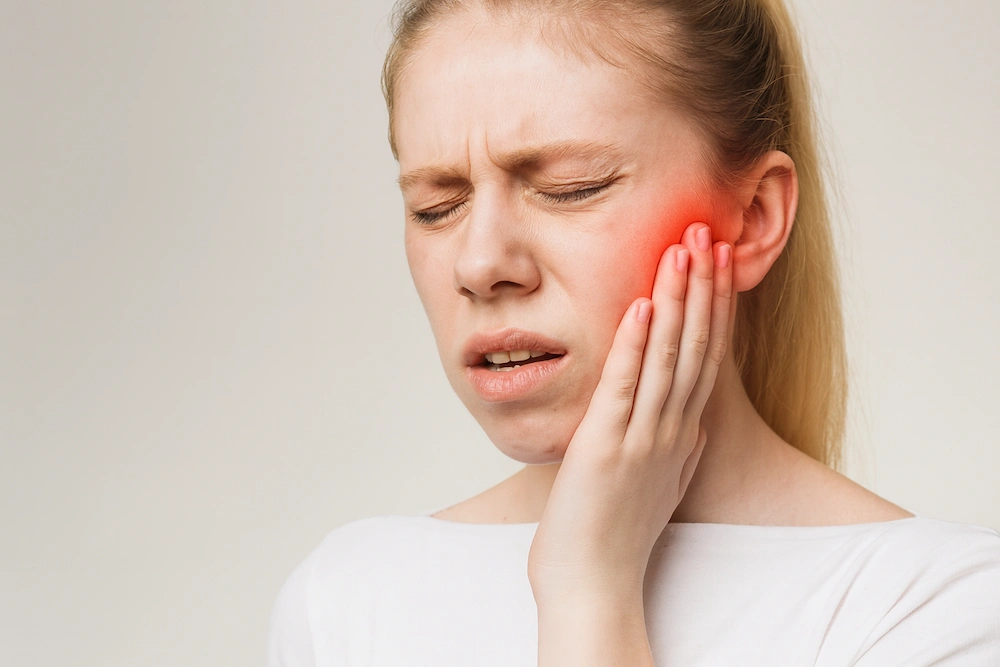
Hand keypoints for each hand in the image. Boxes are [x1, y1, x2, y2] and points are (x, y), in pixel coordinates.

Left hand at [527, 222, 733, 602]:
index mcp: (682, 435)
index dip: (717, 306)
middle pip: (698, 346)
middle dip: (705, 286)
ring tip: (684, 248)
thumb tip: (692, 424)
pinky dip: (636, 345)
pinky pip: (626, 387)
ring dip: (678, 300)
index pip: (709, 358)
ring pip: (670, 358)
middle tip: (710, 231)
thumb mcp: (660, 484)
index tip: (721, 262)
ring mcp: (643, 439)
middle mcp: (672, 431)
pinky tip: (641, 305)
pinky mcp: (607, 449)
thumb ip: (677, 450)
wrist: (594, 584)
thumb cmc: (617, 534)